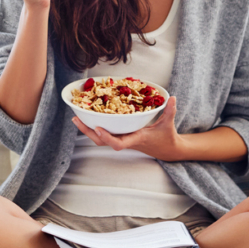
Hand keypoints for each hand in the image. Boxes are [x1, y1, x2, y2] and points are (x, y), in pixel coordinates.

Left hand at [71, 96, 185, 161]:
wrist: (166, 150)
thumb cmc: (167, 137)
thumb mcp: (169, 123)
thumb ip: (170, 111)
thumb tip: (172, 97)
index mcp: (136, 138)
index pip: (119, 144)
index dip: (108, 137)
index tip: (98, 128)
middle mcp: (126, 140)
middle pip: (102, 141)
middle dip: (88, 132)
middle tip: (76, 119)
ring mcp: (122, 139)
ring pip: (101, 139)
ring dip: (88, 129)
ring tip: (76, 117)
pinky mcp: (121, 136)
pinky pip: (105, 133)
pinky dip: (95, 126)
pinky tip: (88, 117)